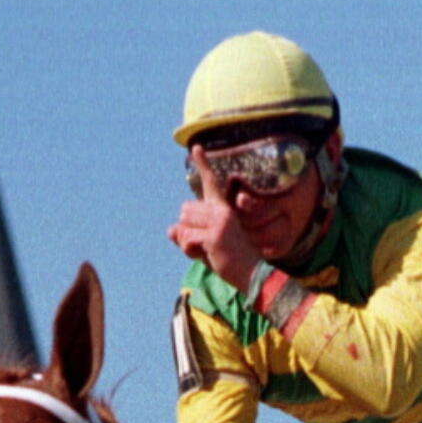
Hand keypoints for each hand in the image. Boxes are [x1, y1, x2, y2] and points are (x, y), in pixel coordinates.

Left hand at [168, 147, 262, 291]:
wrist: (251, 275)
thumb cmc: (230, 261)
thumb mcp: (205, 245)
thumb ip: (187, 237)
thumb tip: (169, 230)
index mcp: (223, 209)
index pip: (211, 184)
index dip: (203, 165)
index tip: (196, 148)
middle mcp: (221, 210)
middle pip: (184, 211)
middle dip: (186, 231)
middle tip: (205, 245)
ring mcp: (219, 221)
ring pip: (183, 225)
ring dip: (187, 242)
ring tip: (206, 251)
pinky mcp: (215, 235)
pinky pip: (187, 239)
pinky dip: (190, 251)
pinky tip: (206, 256)